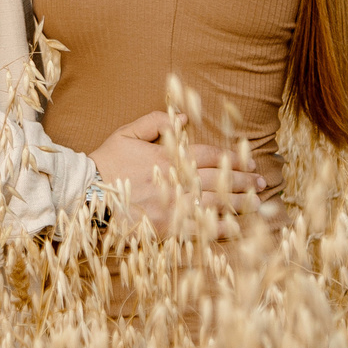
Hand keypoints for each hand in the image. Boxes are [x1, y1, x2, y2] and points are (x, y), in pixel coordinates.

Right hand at [87, 111, 262, 236]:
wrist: (86, 195)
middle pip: (220, 180)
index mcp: (169, 157)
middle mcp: (177, 182)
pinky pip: (200, 230)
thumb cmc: (106, 162)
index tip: (248, 161)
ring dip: (239, 204)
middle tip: (261, 182)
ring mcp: (174, 207)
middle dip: (244, 181)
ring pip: (216, 205)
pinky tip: (236, 228)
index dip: (233, 158)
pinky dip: (220, 229)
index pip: (210, 156)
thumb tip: (183, 118)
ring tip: (257, 204)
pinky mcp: (168, 229)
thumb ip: (156, 121)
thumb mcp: (127, 133)